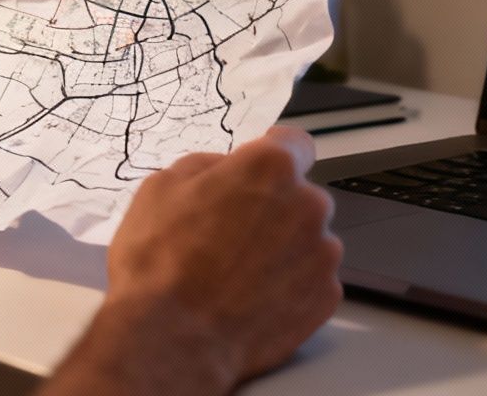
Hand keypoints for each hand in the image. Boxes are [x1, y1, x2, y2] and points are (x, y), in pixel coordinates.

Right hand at [45, 129, 342, 394]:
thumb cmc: (160, 265)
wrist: (171, 343)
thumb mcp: (161, 188)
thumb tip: (224, 171)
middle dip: (273, 209)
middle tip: (232, 235)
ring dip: (283, 249)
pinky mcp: (325, 297)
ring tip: (238, 275)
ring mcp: (322, 254)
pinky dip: (290, 286)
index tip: (262, 170)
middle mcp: (308, 205)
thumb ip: (206, 167)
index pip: (294, 143)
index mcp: (271, 168)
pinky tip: (253, 299)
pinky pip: (312, 280)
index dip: (272, 154)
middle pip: (299, 196)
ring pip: (307, 239)